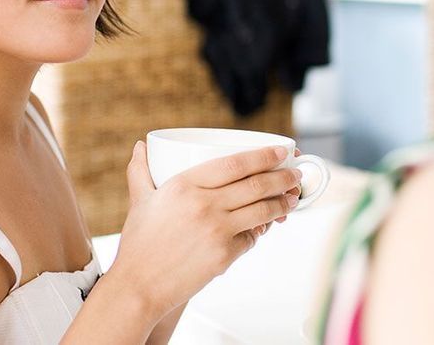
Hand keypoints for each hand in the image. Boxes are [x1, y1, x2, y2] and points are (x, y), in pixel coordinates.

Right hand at [112, 141, 302, 317]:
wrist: (138, 287)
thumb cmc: (139, 245)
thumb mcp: (139, 201)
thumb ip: (140, 170)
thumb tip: (140, 146)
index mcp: (185, 185)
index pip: (235, 163)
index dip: (264, 155)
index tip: (280, 151)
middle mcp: (204, 205)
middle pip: (256, 184)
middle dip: (282, 177)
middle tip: (295, 174)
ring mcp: (217, 231)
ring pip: (262, 210)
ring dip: (282, 202)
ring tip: (292, 197)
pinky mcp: (224, 255)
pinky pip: (252, 238)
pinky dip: (261, 230)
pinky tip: (266, 225)